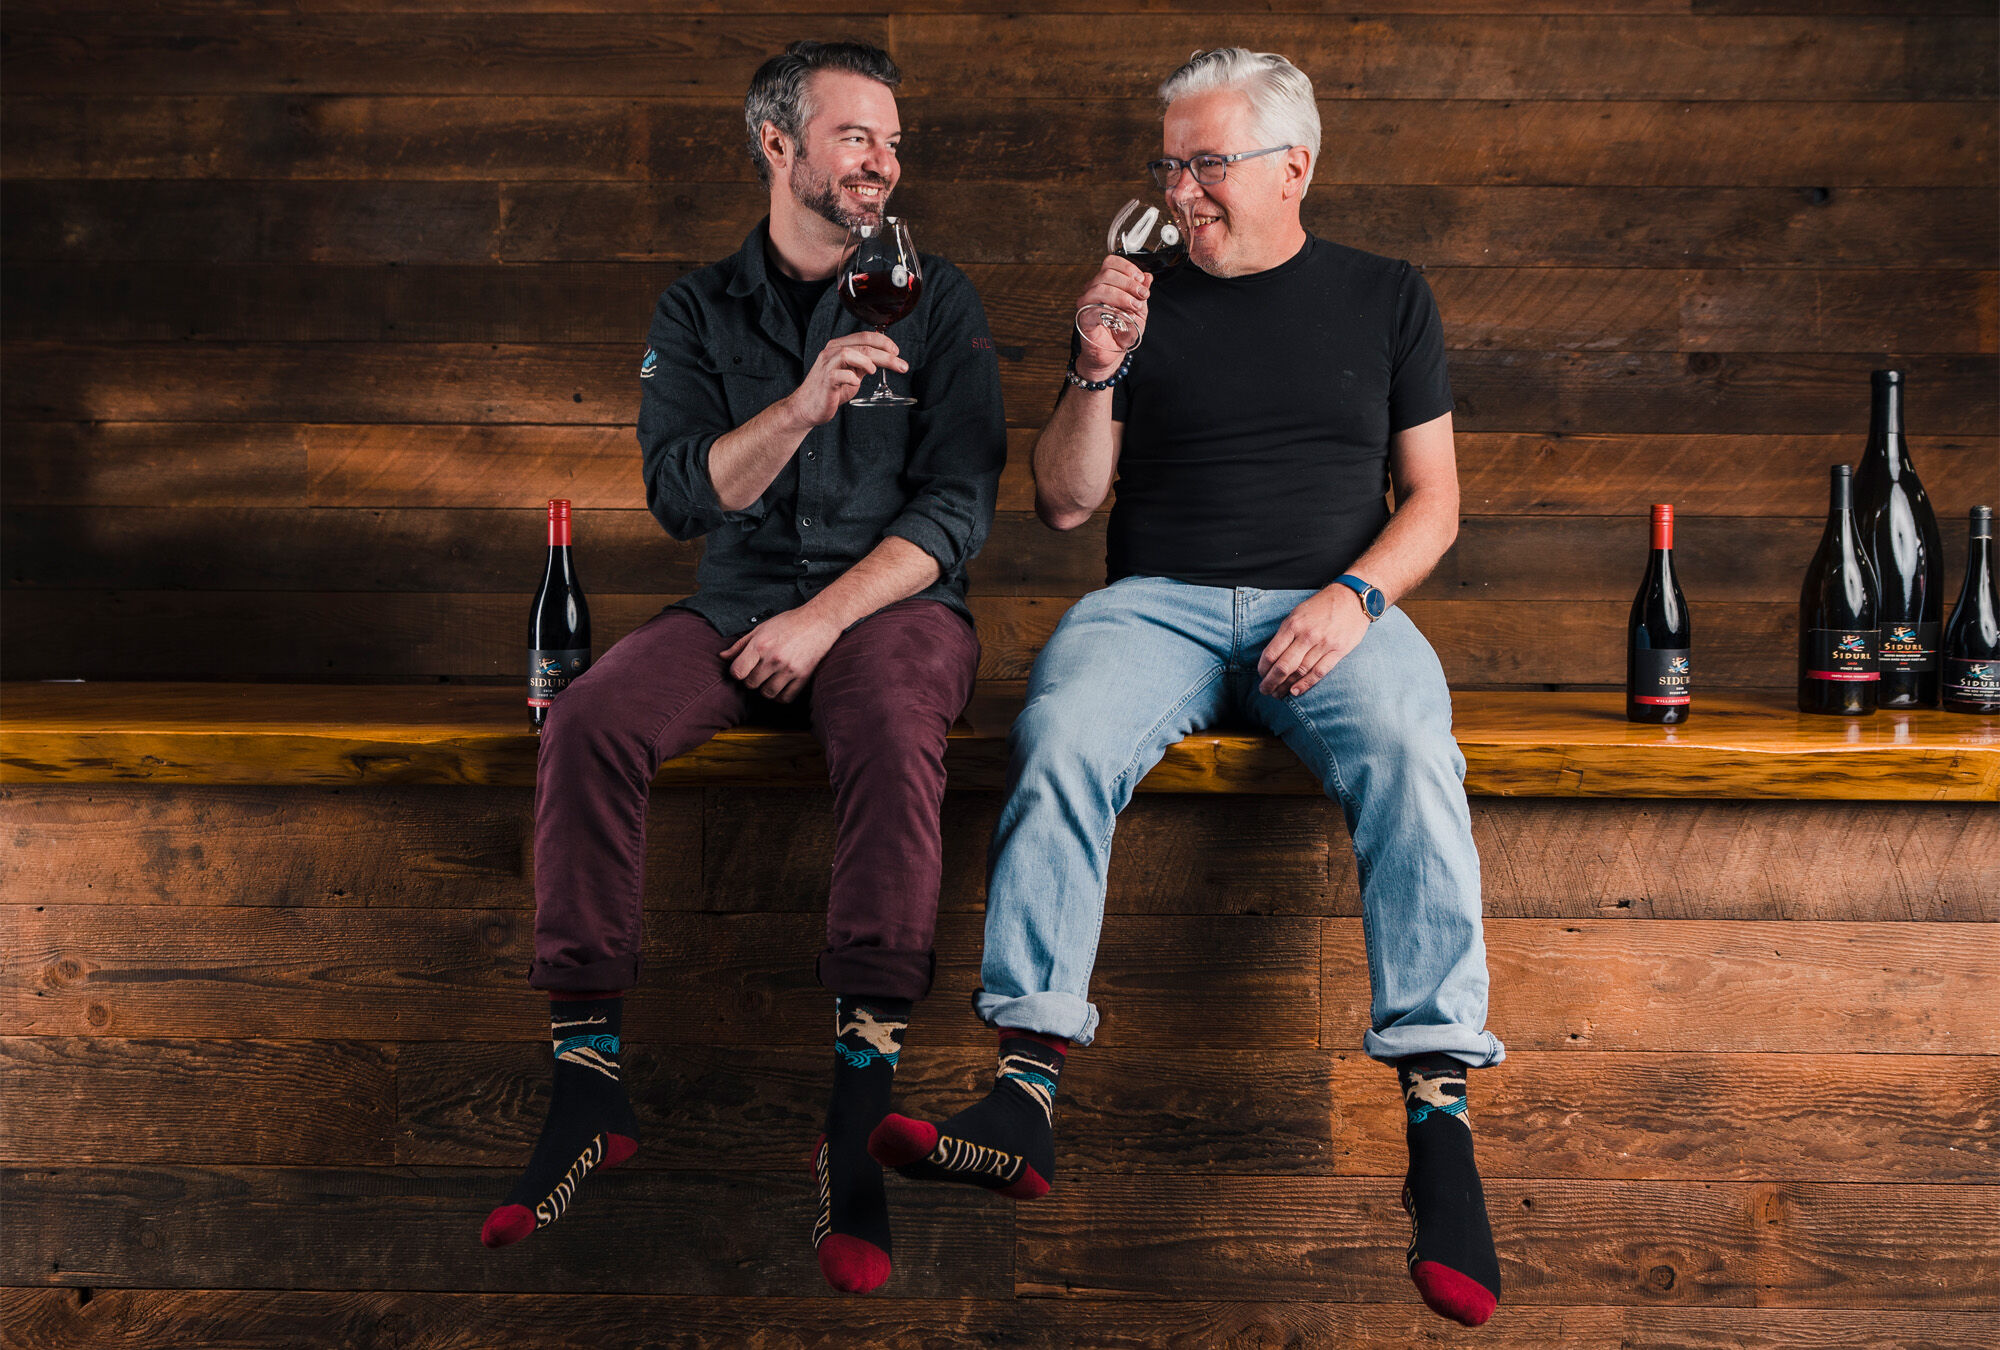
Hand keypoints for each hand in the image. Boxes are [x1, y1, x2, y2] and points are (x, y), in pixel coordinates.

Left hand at [720, 607, 842, 702]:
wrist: (820, 620)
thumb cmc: (789, 623)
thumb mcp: (761, 628)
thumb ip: (740, 645)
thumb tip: (722, 657)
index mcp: (760, 645)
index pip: (737, 672)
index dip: (737, 673)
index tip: (742, 669)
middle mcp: (774, 658)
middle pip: (750, 684)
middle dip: (751, 679)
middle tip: (758, 671)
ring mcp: (789, 669)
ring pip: (767, 693)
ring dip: (765, 688)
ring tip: (769, 678)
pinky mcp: (803, 676)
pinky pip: (785, 698)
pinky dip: (780, 696)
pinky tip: (781, 685)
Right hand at [785, 332, 907, 426]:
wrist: (808, 408)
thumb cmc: (830, 391)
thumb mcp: (851, 374)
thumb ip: (864, 365)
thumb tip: (885, 358)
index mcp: (839, 347)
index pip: (864, 336)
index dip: (883, 342)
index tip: (897, 352)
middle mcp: (832, 352)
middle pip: (863, 345)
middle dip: (886, 355)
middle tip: (901, 365)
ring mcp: (827, 366)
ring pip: (849, 353)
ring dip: (867, 361)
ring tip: (875, 371)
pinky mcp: (825, 381)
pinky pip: (838, 375)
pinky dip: (851, 377)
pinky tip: (857, 383)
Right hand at [1073, 255, 1150, 379]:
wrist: (1111, 354)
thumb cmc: (1122, 331)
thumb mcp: (1139, 309)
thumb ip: (1141, 292)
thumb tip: (1147, 277)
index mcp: (1106, 283)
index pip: (1111, 262)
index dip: (1127, 267)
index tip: (1140, 279)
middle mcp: (1093, 290)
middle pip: (1107, 272)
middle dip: (1129, 282)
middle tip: (1142, 295)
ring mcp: (1087, 303)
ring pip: (1100, 287)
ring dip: (1122, 295)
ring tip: (1134, 306)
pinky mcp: (1083, 317)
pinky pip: (1093, 306)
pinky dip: (1111, 309)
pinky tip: (1121, 315)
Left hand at [1257, 587, 1371, 698]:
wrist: (1351, 597)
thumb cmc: (1321, 606)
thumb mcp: (1297, 613)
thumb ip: (1286, 633)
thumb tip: (1272, 656)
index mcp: (1293, 624)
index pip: (1272, 653)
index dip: (1263, 668)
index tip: (1261, 675)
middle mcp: (1307, 635)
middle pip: (1284, 666)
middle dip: (1271, 682)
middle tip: (1265, 690)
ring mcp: (1324, 644)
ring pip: (1301, 671)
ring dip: (1286, 686)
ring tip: (1278, 694)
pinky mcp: (1339, 650)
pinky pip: (1319, 671)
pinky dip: (1306, 683)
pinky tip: (1296, 691)